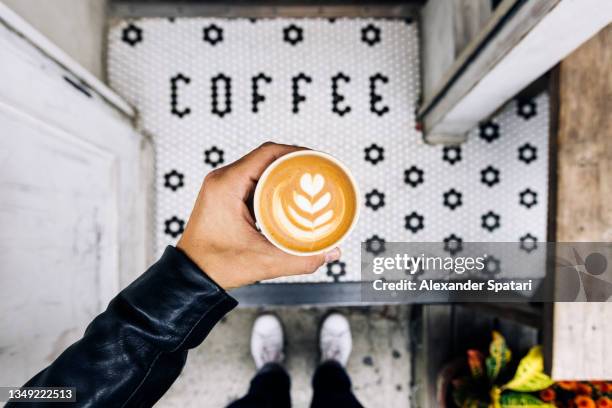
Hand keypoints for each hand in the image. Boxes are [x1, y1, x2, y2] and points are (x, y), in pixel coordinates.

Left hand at [177, 142, 340, 289]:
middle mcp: (223, 179)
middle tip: (319, 172)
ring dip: (284, 173)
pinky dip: (273, 184)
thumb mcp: (264, 262)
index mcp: (227, 184)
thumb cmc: (215, 266)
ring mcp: (223, 186)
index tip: (318, 159)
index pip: (268, 153)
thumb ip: (301, 258)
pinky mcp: (225, 196)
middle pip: (267, 157)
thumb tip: (331, 253)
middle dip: (295, 162)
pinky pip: (254, 181)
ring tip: (309, 182)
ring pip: (260, 168)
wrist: (191, 277)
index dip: (297, 151)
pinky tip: (290, 196)